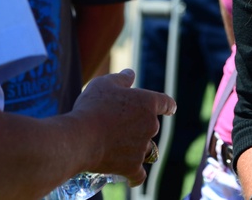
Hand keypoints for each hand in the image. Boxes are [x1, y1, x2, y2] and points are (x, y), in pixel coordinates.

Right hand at [70, 69, 175, 185]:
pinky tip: (131, 178)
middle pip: (151, 127)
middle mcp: (150, 125)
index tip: (170, 109)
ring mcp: (143, 147)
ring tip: (118, 148)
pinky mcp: (132, 166)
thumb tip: (131, 74)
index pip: (166, 103)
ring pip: (145, 149)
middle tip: (117, 127)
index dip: (168, 106)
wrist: (81, 137)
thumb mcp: (105, 84)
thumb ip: (121, 79)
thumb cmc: (93, 106)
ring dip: (137, 149)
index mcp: (147, 103)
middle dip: (139, 127)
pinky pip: (139, 174)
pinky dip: (135, 175)